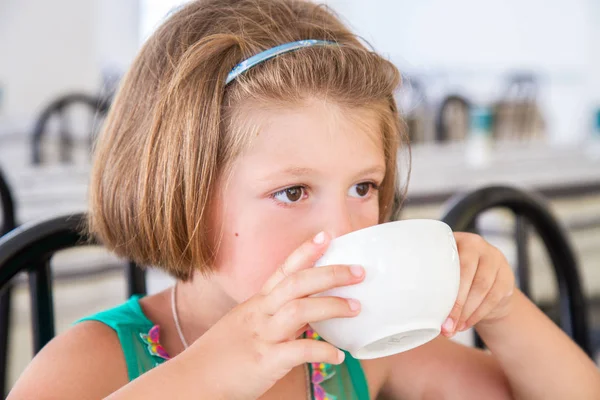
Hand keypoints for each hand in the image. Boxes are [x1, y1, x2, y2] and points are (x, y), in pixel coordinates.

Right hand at [189, 232, 363, 399]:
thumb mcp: (246, 325)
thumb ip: (274, 316)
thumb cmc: (222, 355)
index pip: (284, 269)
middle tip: (359, 271)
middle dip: (330, 273)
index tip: (327, 235)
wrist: (192, 380)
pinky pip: (298, 351)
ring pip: (300, 311)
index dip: (306, 251)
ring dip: (331, 306)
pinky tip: (339, 356)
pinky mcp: (265, 361)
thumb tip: (305, 313)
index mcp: (258, 303)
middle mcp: (261, 313)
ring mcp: (262, 336)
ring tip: (356, 308)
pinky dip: (322, 351)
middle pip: (297, 283)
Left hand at [441, 232, 515, 337]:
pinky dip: (478, 314)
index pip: (453, 263)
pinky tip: (466, 324)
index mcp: (456, 240)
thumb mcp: (442, 268)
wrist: (483, 277)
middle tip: (446, 326)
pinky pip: (493, 298)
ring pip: (483, 289)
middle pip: (470, 276)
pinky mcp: (507, 277)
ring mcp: (495, 259)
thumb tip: (418, 311)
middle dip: (457, 305)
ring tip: (454, 328)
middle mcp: (478, 245)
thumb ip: (433, 279)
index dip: (445, 289)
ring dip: (467, 313)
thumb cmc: (453, 274)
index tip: (434, 310)